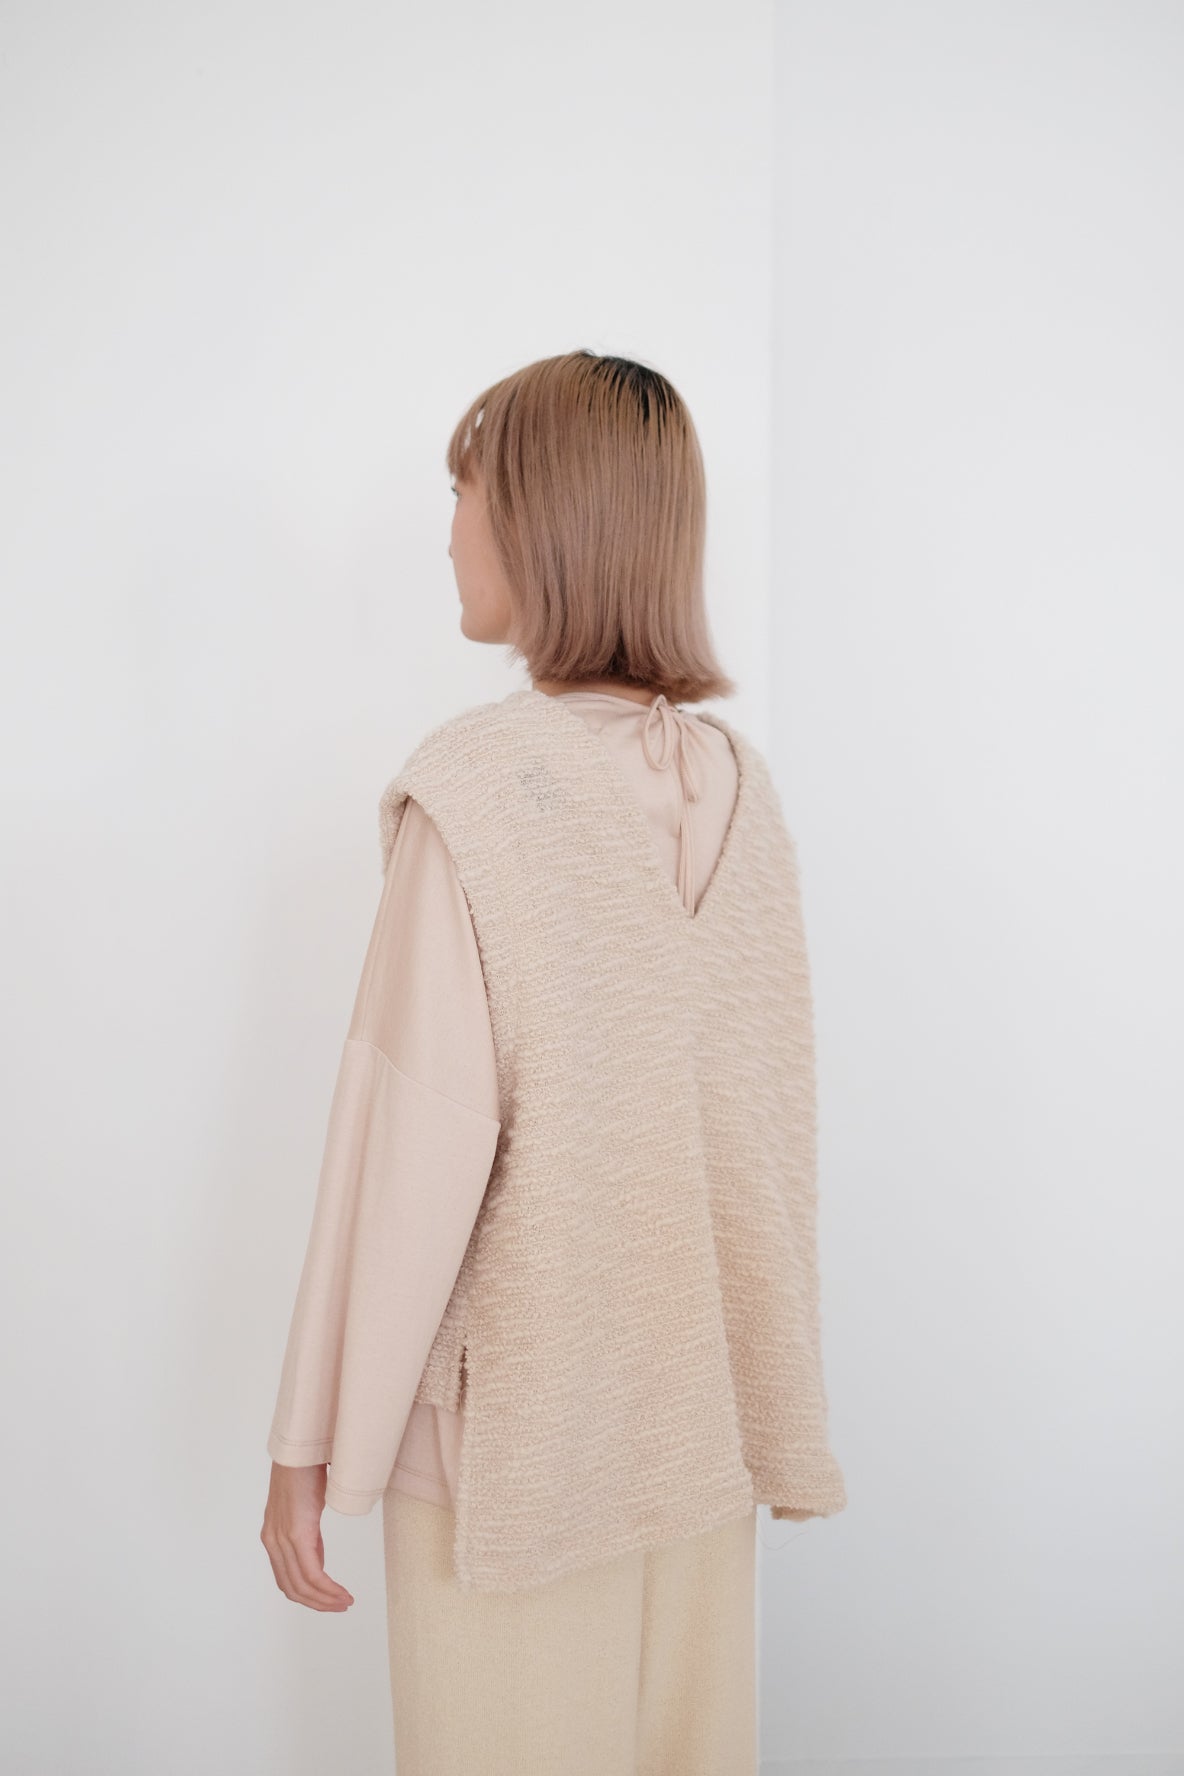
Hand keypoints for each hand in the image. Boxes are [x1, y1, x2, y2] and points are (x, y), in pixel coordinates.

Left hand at [261, 1461, 355, 1611]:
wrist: (303, 1447)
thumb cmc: (307, 1468)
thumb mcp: (305, 1508)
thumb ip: (306, 1534)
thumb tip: (316, 1556)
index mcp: (273, 1536)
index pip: (286, 1579)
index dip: (308, 1596)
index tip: (330, 1600)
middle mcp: (273, 1541)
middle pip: (292, 1589)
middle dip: (318, 1604)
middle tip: (341, 1606)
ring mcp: (283, 1539)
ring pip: (302, 1586)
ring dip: (325, 1600)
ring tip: (345, 1602)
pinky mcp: (297, 1534)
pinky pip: (312, 1573)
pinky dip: (328, 1589)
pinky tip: (342, 1593)